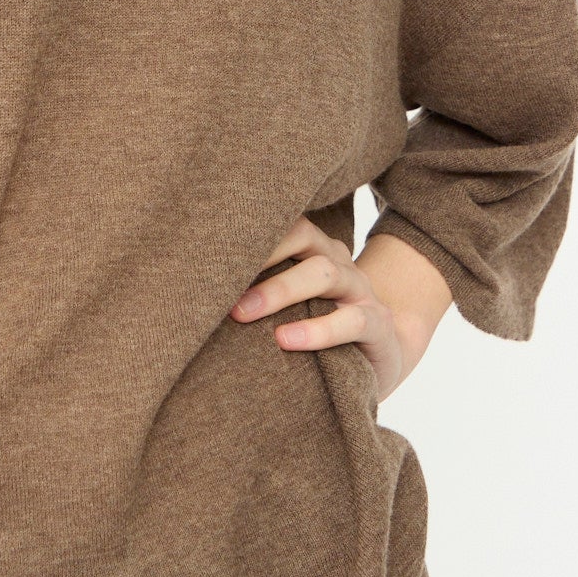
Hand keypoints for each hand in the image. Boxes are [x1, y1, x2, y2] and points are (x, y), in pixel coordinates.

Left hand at [229, 215, 449, 400]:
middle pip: (301, 238)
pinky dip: (317, 331)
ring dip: (280, 290)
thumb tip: (195, 293)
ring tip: (243, 314)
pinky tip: (286, 340)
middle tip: (218, 290)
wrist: (381, 354)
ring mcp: (360, 289)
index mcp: (311, 249)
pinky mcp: (377, 324)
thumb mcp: (285, 305)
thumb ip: (253, 291)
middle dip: (258, 259)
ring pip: (325, 274)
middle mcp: (336, 260)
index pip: (283, 222)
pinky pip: (352, 320)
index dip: (248, 231)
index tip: (207, 250)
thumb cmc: (314, 326)